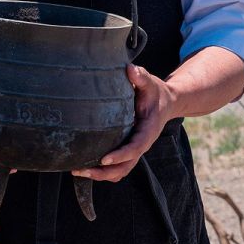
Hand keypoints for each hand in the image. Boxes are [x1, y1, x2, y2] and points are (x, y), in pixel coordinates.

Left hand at [72, 65, 174, 182]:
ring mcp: (135, 149)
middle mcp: (142, 144)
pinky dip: (103, 172)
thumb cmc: (155, 92)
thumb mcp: (150, 83)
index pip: (135, 147)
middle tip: (81, 169)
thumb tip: (129, 69)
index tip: (104, 159)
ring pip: (120, 171)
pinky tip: (85, 166)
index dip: (120, 155)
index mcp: (148, 130)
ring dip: (101, 175)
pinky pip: (118, 167)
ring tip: (77, 171)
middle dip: (104, 172)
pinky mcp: (128, 150)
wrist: (166, 102)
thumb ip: (141, 76)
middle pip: (125, 167)